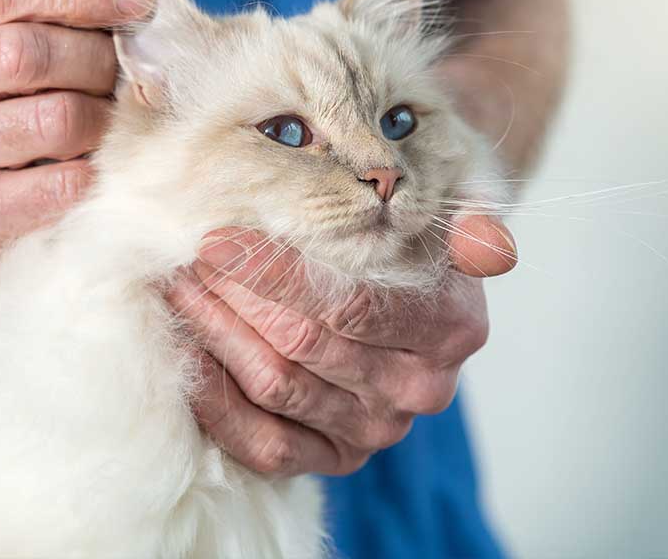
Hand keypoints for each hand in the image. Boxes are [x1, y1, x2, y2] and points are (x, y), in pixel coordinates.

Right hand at [0, 0, 154, 315]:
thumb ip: (38, 14)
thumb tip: (136, 4)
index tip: (139, 1)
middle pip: (26, 52)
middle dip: (97, 59)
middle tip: (126, 75)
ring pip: (53, 118)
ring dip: (102, 118)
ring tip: (109, 120)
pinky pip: (57, 184)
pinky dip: (92, 171)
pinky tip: (92, 164)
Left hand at [168, 215, 515, 475]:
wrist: (409, 288)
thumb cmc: (412, 237)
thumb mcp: (450, 209)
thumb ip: (469, 219)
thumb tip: (489, 246)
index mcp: (452, 327)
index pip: (351, 303)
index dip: (275, 271)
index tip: (217, 235)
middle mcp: (419, 388)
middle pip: (304, 343)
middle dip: (233, 294)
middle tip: (184, 254)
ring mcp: (376, 431)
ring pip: (277, 386)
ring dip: (216, 334)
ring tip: (178, 286)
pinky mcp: (336, 458)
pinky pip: (265, 444)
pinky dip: (217, 401)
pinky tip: (187, 354)